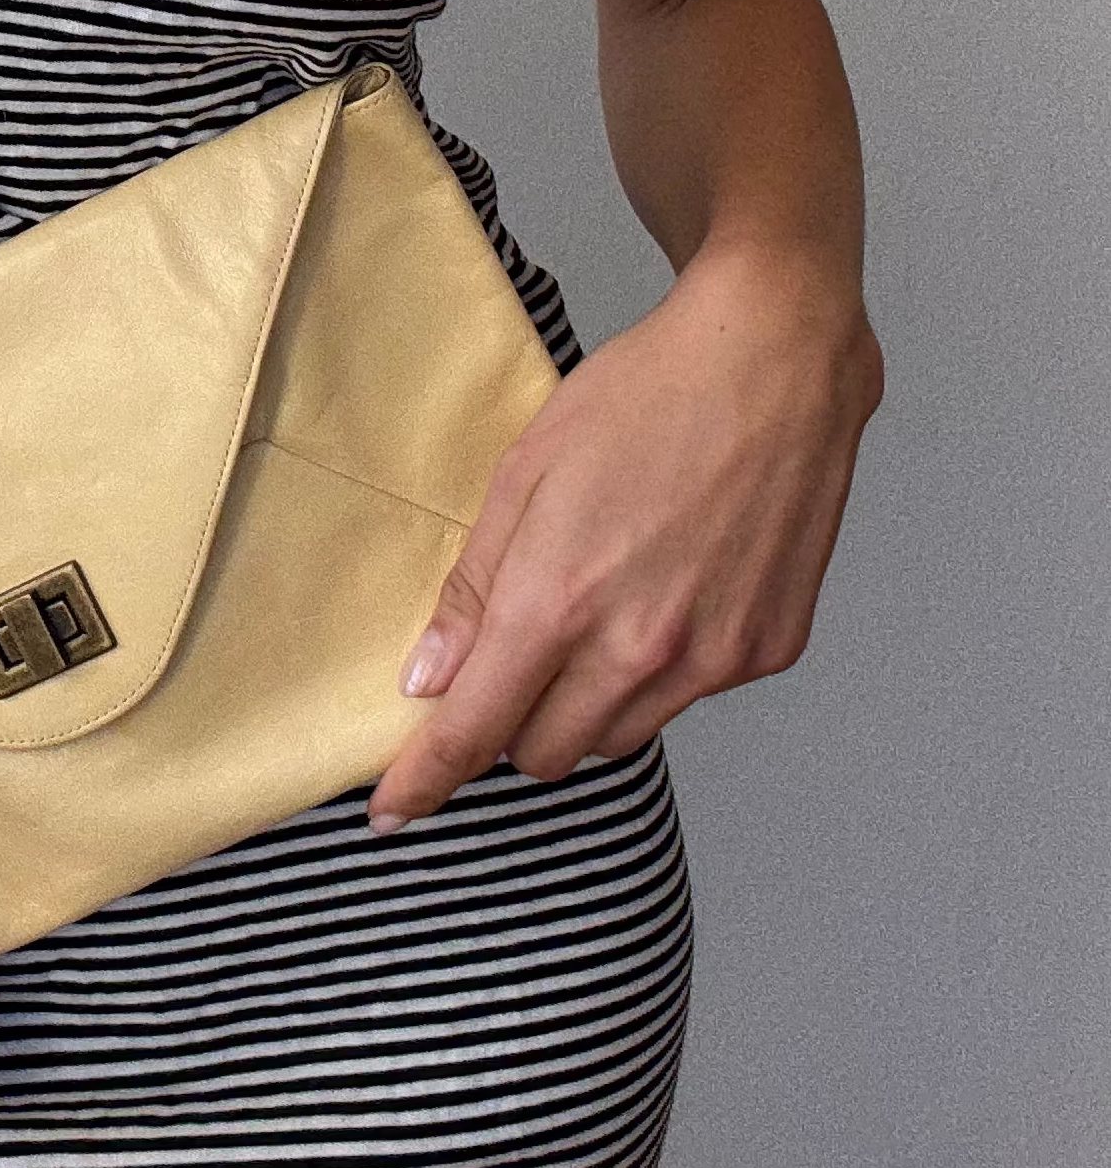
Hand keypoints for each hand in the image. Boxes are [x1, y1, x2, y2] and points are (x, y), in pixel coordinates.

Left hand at [367, 239, 883, 828]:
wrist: (774, 359)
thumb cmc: (643, 397)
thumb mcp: (526, 475)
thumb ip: (474, 590)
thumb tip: (429, 679)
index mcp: (560, 602)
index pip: (474, 732)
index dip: (425, 780)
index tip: (393, 808)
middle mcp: (641, 648)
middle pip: (546, 753)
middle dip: (511, 727)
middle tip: (510, 661)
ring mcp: (713, 657)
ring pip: (618, 735)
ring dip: (584, 706)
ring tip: (595, 611)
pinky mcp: (767, 650)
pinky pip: (687, 698)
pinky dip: (659, 673)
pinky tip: (664, 593)